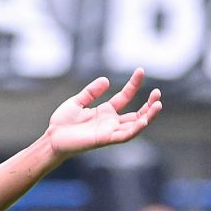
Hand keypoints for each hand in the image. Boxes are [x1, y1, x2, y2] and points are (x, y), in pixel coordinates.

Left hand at [43, 70, 162, 161]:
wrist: (52, 138)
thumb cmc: (62, 123)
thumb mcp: (77, 101)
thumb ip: (91, 91)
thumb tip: (106, 80)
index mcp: (105, 112)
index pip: (125, 97)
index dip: (133, 84)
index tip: (140, 70)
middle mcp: (111, 122)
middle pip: (137, 114)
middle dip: (149, 104)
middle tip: (158, 92)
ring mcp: (109, 131)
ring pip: (135, 125)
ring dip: (148, 116)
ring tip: (158, 104)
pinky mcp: (105, 139)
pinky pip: (124, 136)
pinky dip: (135, 129)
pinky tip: (144, 120)